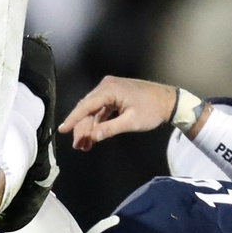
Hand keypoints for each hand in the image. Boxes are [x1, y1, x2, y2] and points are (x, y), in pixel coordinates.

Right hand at [59, 76, 177, 149]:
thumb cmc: (152, 110)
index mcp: (110, 89)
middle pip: (88, 109)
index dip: (73, 119)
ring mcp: (110, 89)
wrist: (169, 100)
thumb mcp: (131, 122)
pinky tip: (94, 135)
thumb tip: (92, 137)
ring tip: (84, 146)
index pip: (86, 106)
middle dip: (82, 128)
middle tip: (78, 146)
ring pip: (93, 110)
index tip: (62, 130)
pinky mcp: (114, 94)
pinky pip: (101, 109)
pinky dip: (97, 122)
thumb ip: (110, 129)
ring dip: (89, 127)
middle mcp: (107, 85)